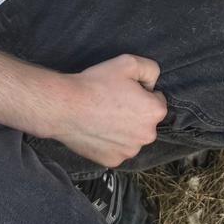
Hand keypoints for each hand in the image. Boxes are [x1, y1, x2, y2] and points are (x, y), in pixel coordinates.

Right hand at [48, 54, 167, 167]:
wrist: (65, 107)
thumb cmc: (96, 84)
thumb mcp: (129, 62)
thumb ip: (151, 69)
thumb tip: (153, 83)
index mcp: (155, 112)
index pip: (157, 100)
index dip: (141, 93)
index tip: (124, 91)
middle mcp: (147, 135)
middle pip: (146, 121)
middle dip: (136, 113)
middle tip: (114, 103)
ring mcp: (129, 152)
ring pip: (132, 137)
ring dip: (124, 129)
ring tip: (104, 116)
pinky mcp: (112, 161)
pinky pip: (117, 150)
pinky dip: (110, 143)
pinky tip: (98, 130)